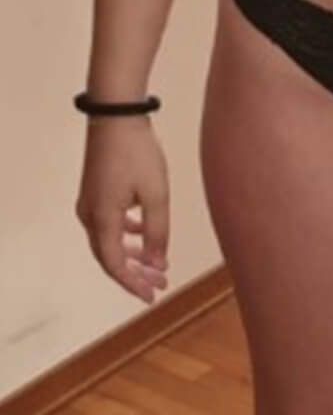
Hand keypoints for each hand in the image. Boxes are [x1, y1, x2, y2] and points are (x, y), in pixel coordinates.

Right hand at [76, 117, 169, 303]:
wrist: (117, 118)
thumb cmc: (138, 154)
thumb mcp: (156, 195)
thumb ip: (157, 231)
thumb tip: (157, 263)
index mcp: (102, 218)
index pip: (114, 264)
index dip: (133, 283)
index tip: (152, 296)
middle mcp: (90, 215)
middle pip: (110, 256)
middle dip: (136, 273)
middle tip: (161, 284)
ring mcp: (90, 203)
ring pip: (110, 241)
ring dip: (133, 255)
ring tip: (158, 265)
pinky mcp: (96, 193)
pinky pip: (110, 224)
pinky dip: (128, 235)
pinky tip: (145, 234)